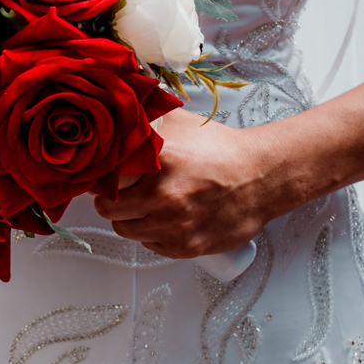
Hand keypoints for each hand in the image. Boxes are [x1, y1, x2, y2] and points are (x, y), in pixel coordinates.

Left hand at [94, 110, 285, 258]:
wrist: (262, 178)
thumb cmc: (222, 152)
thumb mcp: (179, 124)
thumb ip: (143, 121)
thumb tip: (115, 116)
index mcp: (157, 161)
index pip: (103, 178)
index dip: (101, 178)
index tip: (105, 176)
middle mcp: (162, 196)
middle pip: (108, 209)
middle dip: (112, 201)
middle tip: (124, 193)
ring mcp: (173, 225)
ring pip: (125, 230)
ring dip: (130, 219)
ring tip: (147, 205)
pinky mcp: (185, 247)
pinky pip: (149, 245)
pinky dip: (152, 235)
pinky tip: (165, 218)